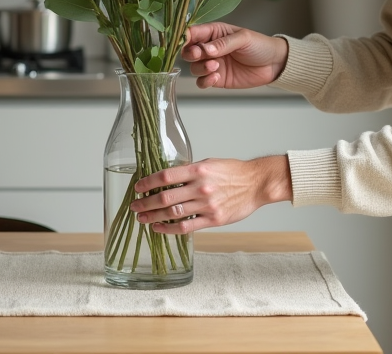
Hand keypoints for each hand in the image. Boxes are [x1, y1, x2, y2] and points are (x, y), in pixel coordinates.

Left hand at [129, 156, 291, 234]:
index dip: (148, 182)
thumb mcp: (209, 163)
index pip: (165, 176)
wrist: (256, 184)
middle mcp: (200, 187)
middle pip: (165, 197)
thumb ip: (190, 171)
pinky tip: (159, 228)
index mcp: (198, 170)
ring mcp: (207, 205)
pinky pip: (186, 226)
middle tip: (134, 206)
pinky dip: (169, 228)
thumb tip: (168, 178)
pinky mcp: (213, 219)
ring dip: (153, 216)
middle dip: (146, 202)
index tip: (138, 187)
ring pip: (173, 213)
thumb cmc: (233, 171)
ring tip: (142, 218)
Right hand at [180, 22, 288, 88]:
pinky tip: (216, 77)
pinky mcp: (217, 79)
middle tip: (199, 55)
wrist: (274, 64)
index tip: (185, 42)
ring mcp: (212, 64)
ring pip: (193, 67)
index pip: (192, 32)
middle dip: (190, 53)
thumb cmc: (259, 45)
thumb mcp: (243, 38)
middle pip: (188, 51)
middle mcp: (209, 48)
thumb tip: (206, 50)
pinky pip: (202, 82)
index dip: (185, 37)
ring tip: (215, 66)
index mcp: (214, 32)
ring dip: (200, 68)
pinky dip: (205, 81)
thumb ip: (224, 43)